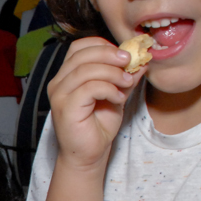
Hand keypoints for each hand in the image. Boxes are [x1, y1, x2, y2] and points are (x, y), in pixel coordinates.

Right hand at [46, 37, 142, 170]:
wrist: (89, 155)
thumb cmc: (98, 126)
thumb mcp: (116, 95)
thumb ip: (125, 77)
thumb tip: (142, 60)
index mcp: (67, 75)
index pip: (79, 47)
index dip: (102, 45)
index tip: (124, 55)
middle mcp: (59, 82)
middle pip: (82, 54)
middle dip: (110, 54)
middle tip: (130, 61)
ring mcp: (60, 95)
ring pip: (86, 70)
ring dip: (112, 73)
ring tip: (127, 82)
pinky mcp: (66, 108)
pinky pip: (89, 88)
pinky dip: (108, 89)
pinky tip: (118, 98)